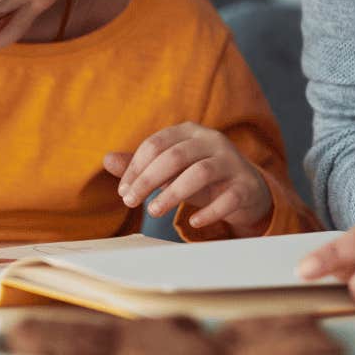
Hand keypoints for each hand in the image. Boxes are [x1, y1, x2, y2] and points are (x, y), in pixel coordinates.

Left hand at [103, 122, 272, 236]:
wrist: (248, 190)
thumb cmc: (202, 178)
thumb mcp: (171, 170)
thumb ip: (142, 165)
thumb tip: (107, 160)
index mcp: (190, 132)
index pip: (156, 144)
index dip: (135, 167)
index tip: (123, 191)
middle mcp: (213, 141)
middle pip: (175, 156)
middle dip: (148, 179)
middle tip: (130, 201)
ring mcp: (232, 163)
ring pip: (200, 173)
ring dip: (173, 193)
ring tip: (153, 211)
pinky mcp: (245, 186)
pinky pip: (227, 198)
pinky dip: (209, 212)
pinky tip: (193, 222)